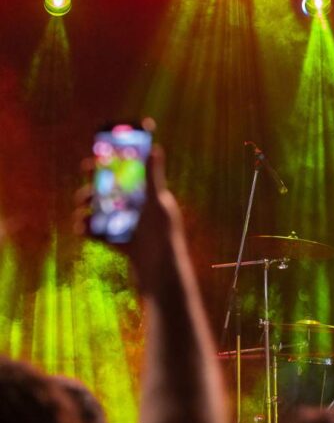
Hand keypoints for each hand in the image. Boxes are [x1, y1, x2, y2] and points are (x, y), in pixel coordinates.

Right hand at [75, 145, 183, 293]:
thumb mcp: (157, 204)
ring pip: (102, 213)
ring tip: (81, 213)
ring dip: (87, 211)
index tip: (89, 163)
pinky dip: (89, 229)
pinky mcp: (122, 244)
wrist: (160, 274)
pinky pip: (100, 233)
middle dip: (93, 192)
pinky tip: (81, 228)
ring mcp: (130, 227)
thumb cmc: (162, 236)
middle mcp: (141, 210)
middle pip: (110, 194)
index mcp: (150, 197)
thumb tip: (155, 148)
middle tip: (83, 194)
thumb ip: (153, 178)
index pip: (128, 175)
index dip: (108, 167)